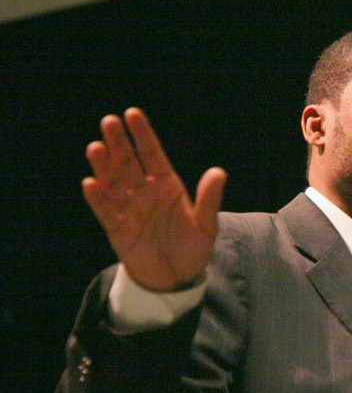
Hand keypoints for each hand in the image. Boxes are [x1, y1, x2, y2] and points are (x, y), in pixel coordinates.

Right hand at [82, 108, 226, 291]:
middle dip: (119, 143)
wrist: (176, 278)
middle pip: (128, 163)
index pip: (152, 155)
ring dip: (103, 166)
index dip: (142, 135)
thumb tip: (219, 172)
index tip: (132, 113)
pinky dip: (98, 199)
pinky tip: (91, 184)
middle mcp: (144, 192)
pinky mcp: (117, 229)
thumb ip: (209, 199)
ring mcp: (128, 209)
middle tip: (109, 121)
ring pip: (112, 183)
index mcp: (166, 185)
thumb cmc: (192, 248)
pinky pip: (106, 211)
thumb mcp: (206, 225)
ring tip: (96, 147)